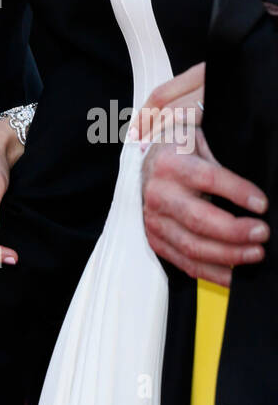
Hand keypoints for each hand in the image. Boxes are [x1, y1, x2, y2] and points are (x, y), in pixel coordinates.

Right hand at [138, 67, 268, 285]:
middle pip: (199, 219)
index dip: (236, 191)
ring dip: (229, 255)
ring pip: (193, 246)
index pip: (206, 178)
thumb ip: (215, 137)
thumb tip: (251, 133)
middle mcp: (158, 193)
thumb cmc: (177, 146)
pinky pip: (185, 263)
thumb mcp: (192, 129)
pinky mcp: (157, 240)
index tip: (262, 201)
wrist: (141, 165)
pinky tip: (236, 275)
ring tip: (256, 254)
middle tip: (263, 233)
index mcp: (169, 162)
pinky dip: (213, 273)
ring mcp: (154, 220)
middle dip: (235, 230)